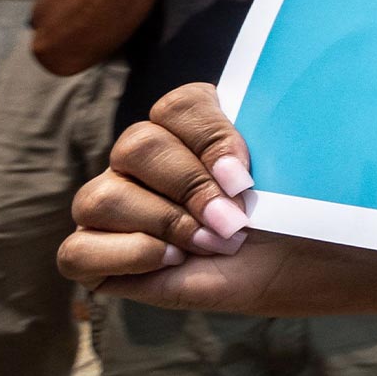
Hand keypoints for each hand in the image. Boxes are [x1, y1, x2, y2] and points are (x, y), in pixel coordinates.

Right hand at [60, 83, 284, 310]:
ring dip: (164, 224)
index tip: (244, 178)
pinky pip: (77, 251)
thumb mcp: (288, 168)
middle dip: (191, 188)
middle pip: (136, 146)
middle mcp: (143, 158)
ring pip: (101, 197)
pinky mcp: (97, 255)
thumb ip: (263, 140)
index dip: (210, 140)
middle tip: (232, 220)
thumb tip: (231, 167)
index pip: (178, 106)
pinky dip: (126, 257)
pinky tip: (171, 261)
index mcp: (189, 123)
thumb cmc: (292, 214)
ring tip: (210, 244)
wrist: (299, 268)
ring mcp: (114, 204)